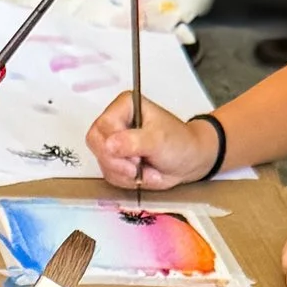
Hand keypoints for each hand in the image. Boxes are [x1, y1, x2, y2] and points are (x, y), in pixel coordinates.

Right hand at [85, 94, 213, 191]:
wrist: (189, 161)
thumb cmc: (179, 142)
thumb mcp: (158, 139)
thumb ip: (133, 141)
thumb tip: (109, 145)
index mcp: (124, 106)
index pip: (102, 126)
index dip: (113, 145)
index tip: (134, 157)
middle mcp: (115, 122)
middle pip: (97, 144)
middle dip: (118, 162)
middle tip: (138, 166)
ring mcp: (114, 142)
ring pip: (103, 162)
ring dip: (125, 174)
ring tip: (146, 169)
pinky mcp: (115, 160)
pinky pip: (110, 175)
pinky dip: (126, 181)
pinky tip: (142, 175)